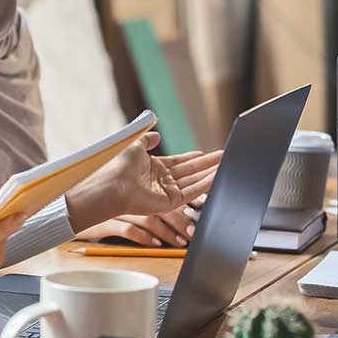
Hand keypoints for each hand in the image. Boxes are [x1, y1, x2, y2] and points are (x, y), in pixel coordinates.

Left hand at [75, 151, 220, 246]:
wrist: (112, 185)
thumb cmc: (118, 167)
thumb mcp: (134, 146)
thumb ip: (146, 140)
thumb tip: (156, 135)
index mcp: (154, 168)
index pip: (178, 162)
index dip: (192, 157)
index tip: (205, 153)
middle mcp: (162, 181)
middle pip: (190, 171)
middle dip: (207, 164)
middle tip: (224, 156)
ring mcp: (166, 192)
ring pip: (193, 181)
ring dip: (209, 173)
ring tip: (225, 164)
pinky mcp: (170, 203)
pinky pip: (191, 192)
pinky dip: (204, 184)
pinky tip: (216, 176)